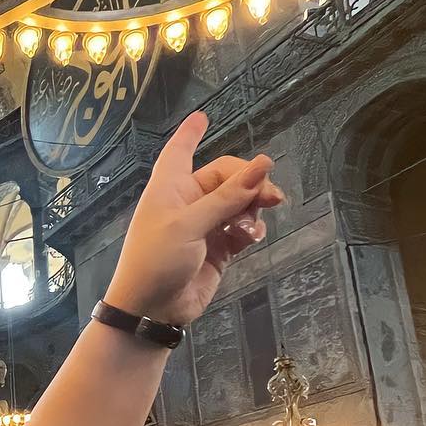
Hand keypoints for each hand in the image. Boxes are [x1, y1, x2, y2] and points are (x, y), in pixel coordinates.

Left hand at [104, 113, 284, 325]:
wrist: (153, 309)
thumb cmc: (157, 260)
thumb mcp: (191, 224)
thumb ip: (229, 196)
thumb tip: (264, 165)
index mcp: (169, 187)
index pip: (179, 151)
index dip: (190, 133)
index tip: (201, 116)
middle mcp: (187, 201)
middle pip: (227, 177)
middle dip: (250, 183)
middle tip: (272, 195)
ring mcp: (204, 225)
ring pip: (239, 203)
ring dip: (253, 209)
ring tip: (254, 225)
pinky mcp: (218, 248)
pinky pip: (243, 228)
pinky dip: (251, 229)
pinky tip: (252, 236)